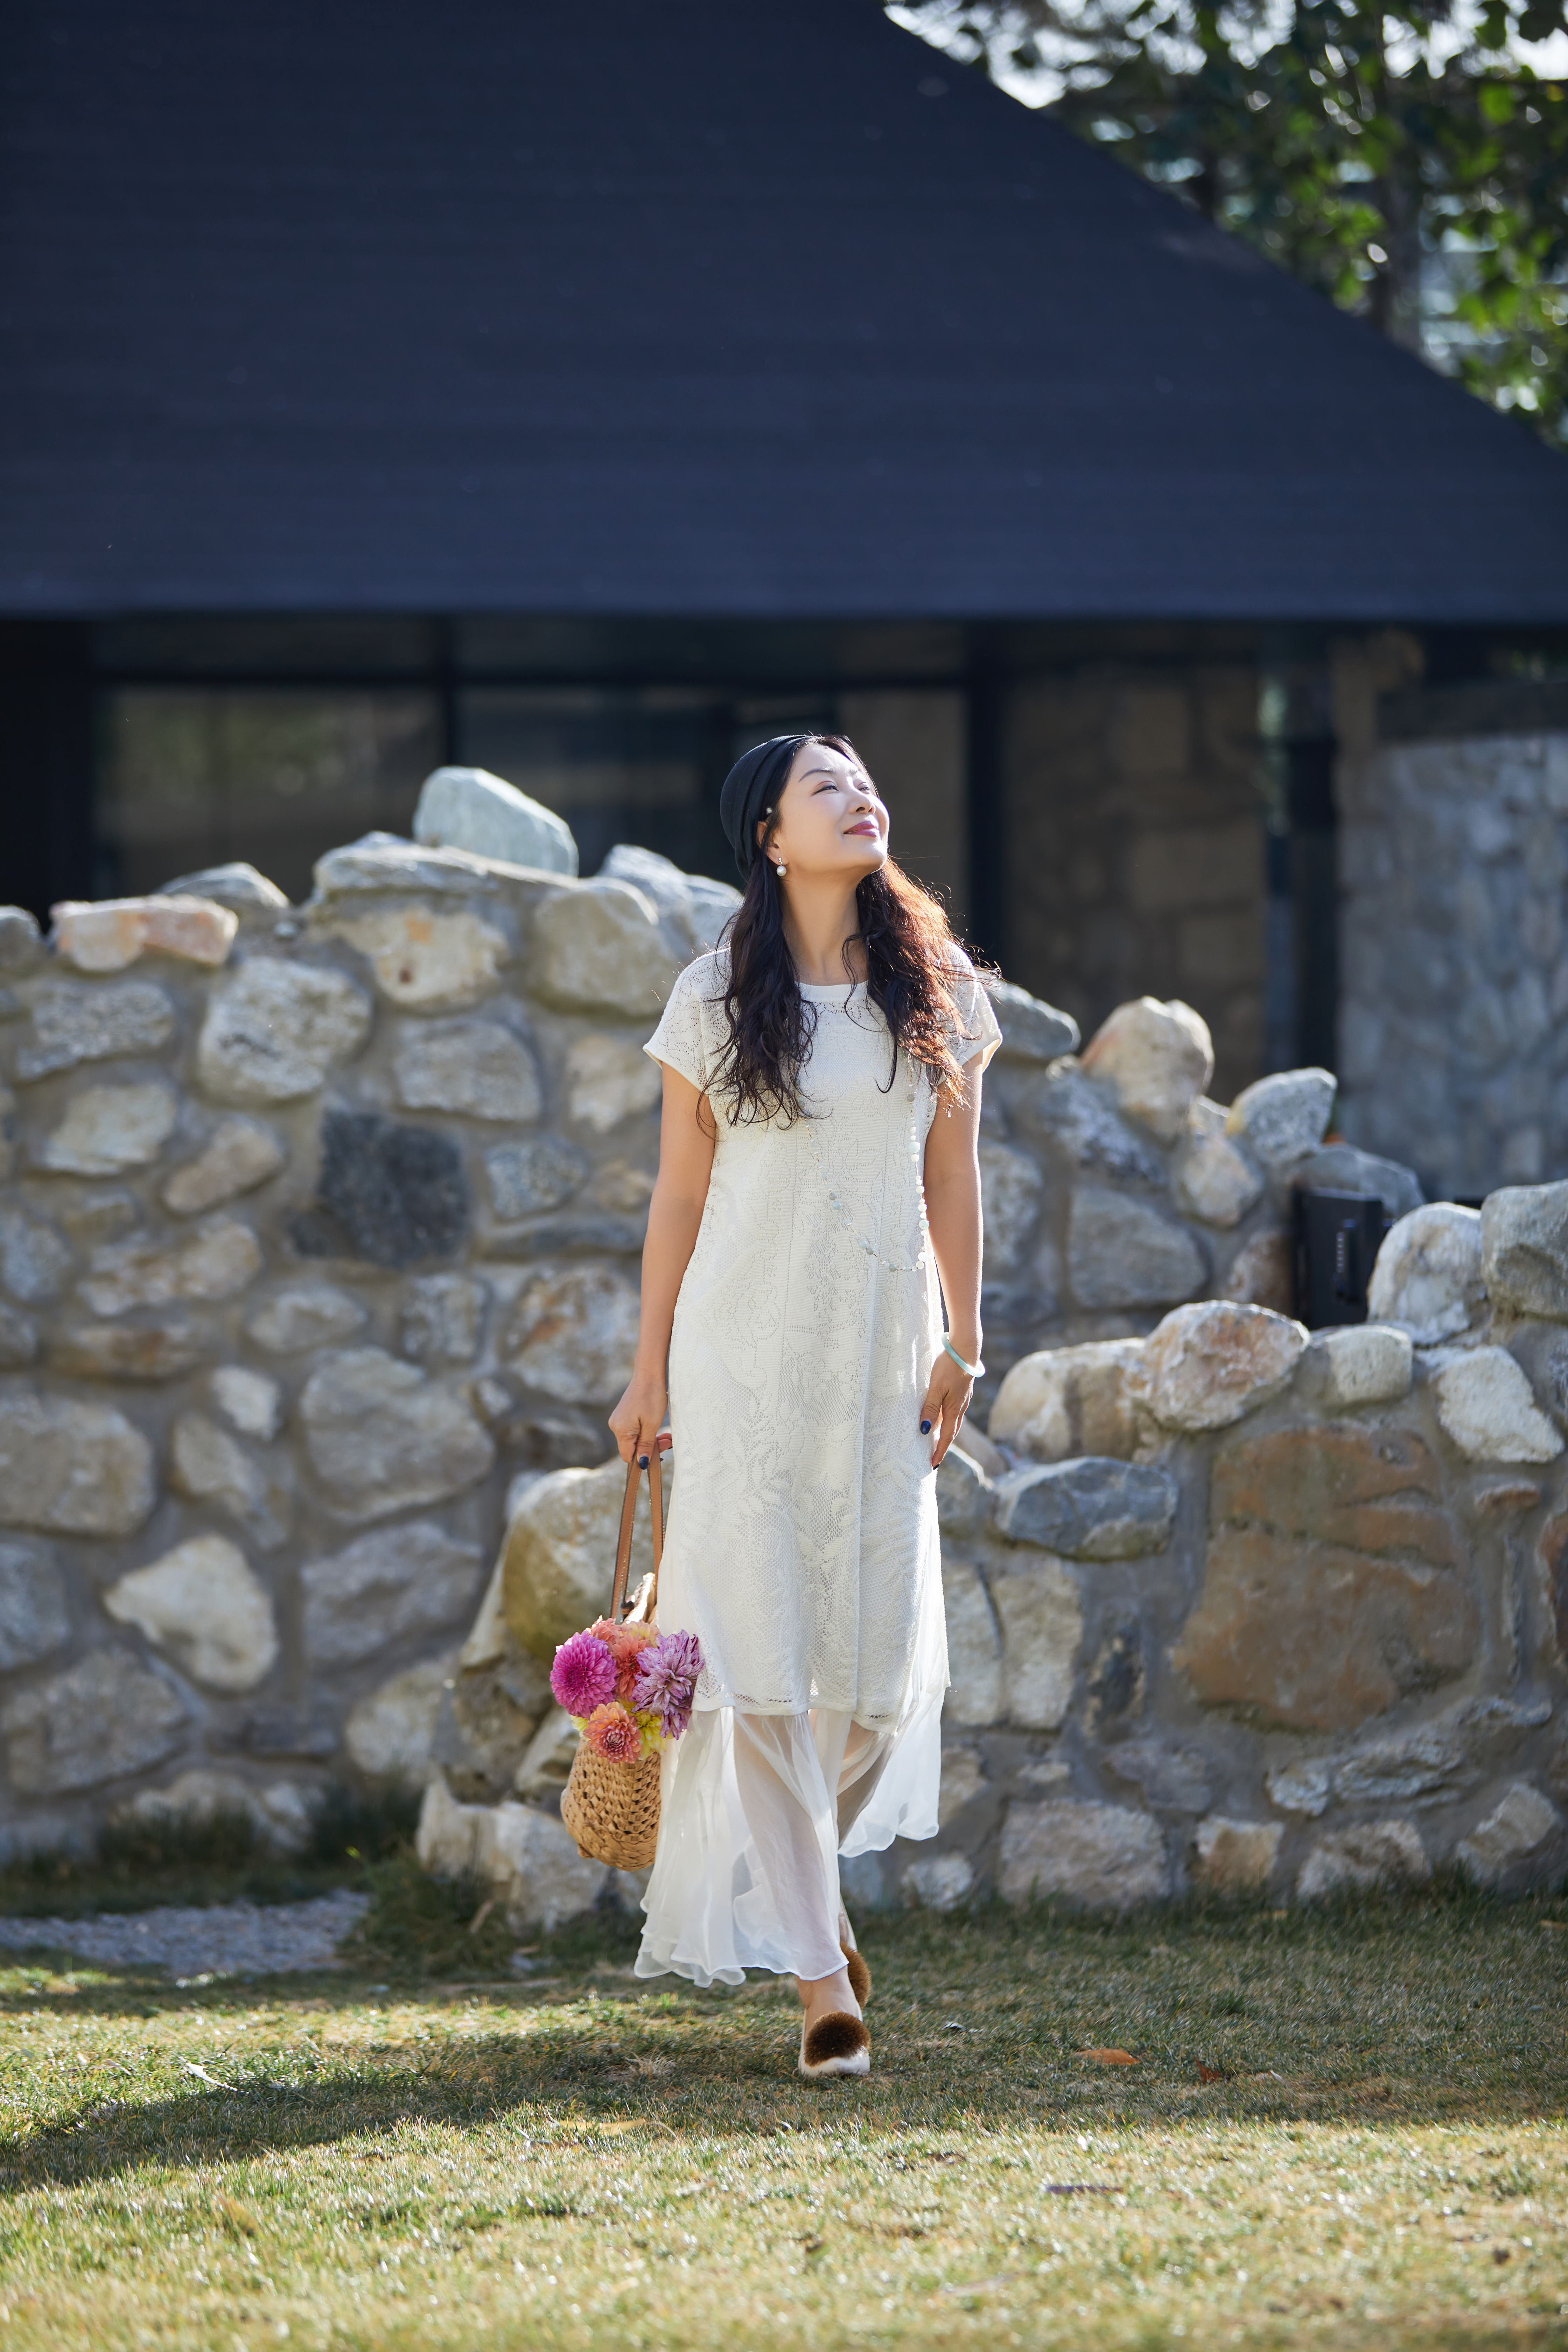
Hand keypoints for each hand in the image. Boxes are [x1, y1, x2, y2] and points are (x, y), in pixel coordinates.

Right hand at [609, 1369, 667, 1465]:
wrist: (649, 1373)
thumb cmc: (651, 1397)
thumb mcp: (652, 1425)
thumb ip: (646, 1445)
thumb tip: (642, 1464)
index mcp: (621, 1430)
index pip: (628, 1457)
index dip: (642, 1460)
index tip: (660, 1456)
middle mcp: (615, 1426)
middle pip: (631, 1448)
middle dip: (650, 1448)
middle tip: (668, 1441)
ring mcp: (619, 1420)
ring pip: (634, 1439)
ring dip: (651, 1440)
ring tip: (666, 1435)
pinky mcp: (624, 1415)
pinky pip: (634, 1430)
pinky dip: (646, 1431)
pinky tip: (657, 1428)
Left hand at [919, 1350, 973, 1469]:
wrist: (965, 1350)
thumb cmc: (949, 1368)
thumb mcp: (936, 1389)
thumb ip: (930, 1409)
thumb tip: (925, 1430)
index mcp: (954, 1409)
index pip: (947, 1437)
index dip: (939, 1451)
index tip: (933, 1465)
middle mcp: (960, 1407)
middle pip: (951, 1432)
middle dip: (943, 1446)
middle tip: (934, 1458)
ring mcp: (962, 1399)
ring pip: (953, 1421)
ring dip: (945, 1433)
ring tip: (936, 1441)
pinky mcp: (961, 1391)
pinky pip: (953, 1411)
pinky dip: (946, 1419)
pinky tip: (941, 1416)